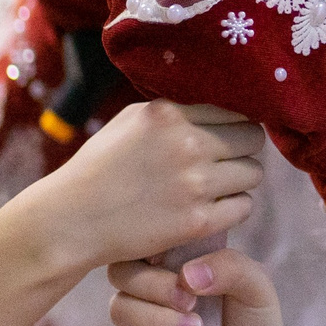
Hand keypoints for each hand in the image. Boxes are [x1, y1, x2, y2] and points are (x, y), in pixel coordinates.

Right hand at [12, 100, 262, 276]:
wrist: (73, 219)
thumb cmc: (100, 167)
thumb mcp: (131, 120)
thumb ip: (174, 109)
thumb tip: (217, 104)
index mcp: (169, 115)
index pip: (236, 110)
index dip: (235, 124)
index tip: (226, 136)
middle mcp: (186, 145)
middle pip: (253, 139)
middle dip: (242, 149)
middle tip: (225, 161)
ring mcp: (194, 185)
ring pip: (253, 174)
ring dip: (239, 179)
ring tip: (217, 184)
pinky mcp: (197, 222)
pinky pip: (243, 207)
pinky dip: (233, 207)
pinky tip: (212, 206)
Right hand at [105, 247, 320, 325]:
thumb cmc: (255, 323)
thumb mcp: (255, 285)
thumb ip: (229, 266)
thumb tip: (186, 276)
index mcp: (175, 260)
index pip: (142, 240)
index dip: (149, 247)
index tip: (170, 261)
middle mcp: (151, 288)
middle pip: (122, 273)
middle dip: (155, 287)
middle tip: (192, 304)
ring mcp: (139, 322)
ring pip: (119, 309)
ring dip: (156, 320)